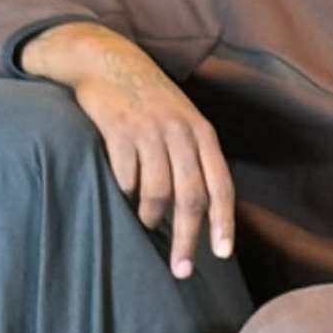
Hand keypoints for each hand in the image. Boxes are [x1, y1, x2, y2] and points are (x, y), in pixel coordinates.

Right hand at [23, 23, 231, 277]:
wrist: (109, 61)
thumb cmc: (150, 102)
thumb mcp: (183, 122)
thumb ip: (194, 161)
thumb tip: (201, 213)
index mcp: (203, 134)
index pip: (221, 186)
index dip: (223, 223)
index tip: (221, 255)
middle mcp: (181, 132)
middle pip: (190, 197)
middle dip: (186, 239)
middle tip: (180, 270)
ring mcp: (150, 131)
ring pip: (157, 192)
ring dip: (150, 218)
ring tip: (143, 224)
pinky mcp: (119, 130)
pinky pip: (125, 178)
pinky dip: (124, 193)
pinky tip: (121, 193)